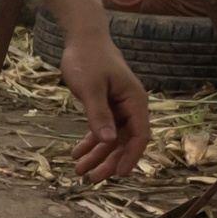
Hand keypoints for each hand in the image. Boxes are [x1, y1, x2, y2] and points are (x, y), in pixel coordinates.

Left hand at [59, 31, 150, 180]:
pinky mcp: (105, 106)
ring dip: (97, 155)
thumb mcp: (91, 88)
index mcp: (135, 101)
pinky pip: (100, 129)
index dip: (130, 156)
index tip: (118, 174)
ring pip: (111, 138)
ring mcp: (118, 107)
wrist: (83, 39)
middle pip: (124, 141)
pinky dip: (90, 142)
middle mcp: (130, 107)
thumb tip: (108, 141)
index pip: (139, 135)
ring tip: (79, 171)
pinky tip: (77, 154)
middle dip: (109, 161)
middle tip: (91, 179)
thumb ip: (99, 114)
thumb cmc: (88, 59)